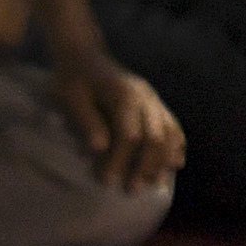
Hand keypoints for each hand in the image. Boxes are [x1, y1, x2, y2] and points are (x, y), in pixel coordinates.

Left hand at [50, 51, 185, 191]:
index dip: (119, 160)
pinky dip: (176, 146)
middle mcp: (146, 97)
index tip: (105, 180)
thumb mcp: (70, 97)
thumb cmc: (73, 79)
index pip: (129, 136)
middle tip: (131, 190)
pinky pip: (173, 126)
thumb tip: (99, 148)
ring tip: (154, 183)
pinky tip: (175, 163)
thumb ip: (86, 121)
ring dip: (162, 161)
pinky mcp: (155, 103)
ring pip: (169, 134)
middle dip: (144, 166)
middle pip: (155, 138)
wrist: (84, 55)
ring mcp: (154, 99)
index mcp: (124, 95)